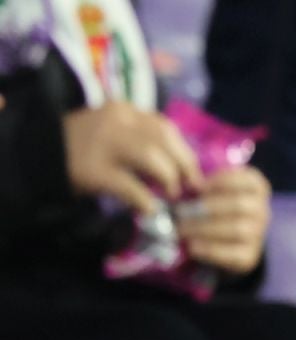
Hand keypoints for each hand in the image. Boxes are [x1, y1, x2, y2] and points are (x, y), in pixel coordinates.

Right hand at [61, 102, 204, 215]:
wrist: (39, 156)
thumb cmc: (85, 148)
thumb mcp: (116, 133)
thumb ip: (145, 141)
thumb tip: (184, 167)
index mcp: (124, 111)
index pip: (166, 128)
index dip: (186, 154)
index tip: (194, 175)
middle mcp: (116, 121)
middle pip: (166, 142)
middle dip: (185, 168)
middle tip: (188, 189)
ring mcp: (104, 144)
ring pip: (154, 159)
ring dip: (169, 181)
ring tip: (169, 196)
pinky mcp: (95, 170)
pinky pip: (132, 187)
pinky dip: (146, 201)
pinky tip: (149, 209)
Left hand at [178, 165, 270, 275]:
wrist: (226, 241)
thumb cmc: (215, 208)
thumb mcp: (214, 190)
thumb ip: (204, 185)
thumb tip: (185, 186)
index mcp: (256, 189)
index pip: (248, 180)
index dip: (222, 181)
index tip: (199, 187)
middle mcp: (262, 211)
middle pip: (240, 205)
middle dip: (208, 207)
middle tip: (180, 211)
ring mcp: (258, 235)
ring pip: (237, 229)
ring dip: (205, 229)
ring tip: (182, 229)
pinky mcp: (250, 256)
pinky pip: (233, 254)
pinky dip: (211, 249)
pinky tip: (192, 246)